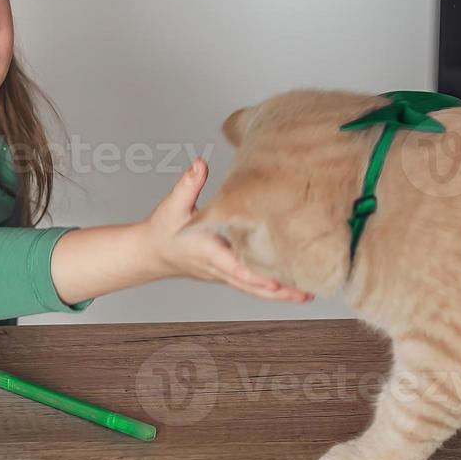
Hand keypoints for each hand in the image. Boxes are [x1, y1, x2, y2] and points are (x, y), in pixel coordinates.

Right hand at [142, 157, 313, 302]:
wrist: (151, 253)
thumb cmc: (162, 230)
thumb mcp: (173, 205)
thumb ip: (188, 184)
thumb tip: (199, 164)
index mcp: (208, 253)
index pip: (235, 268)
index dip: (255, 276)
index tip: (275, 281)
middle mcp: (218, 269)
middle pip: (252, 286)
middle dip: (279, 292)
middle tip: (306, 294)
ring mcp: (224, 275)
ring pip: (254, 290)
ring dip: (280, 295)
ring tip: (308, 295)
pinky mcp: (228, 274)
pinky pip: (251, 285)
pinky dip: (271, 290)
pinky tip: (291, 288)